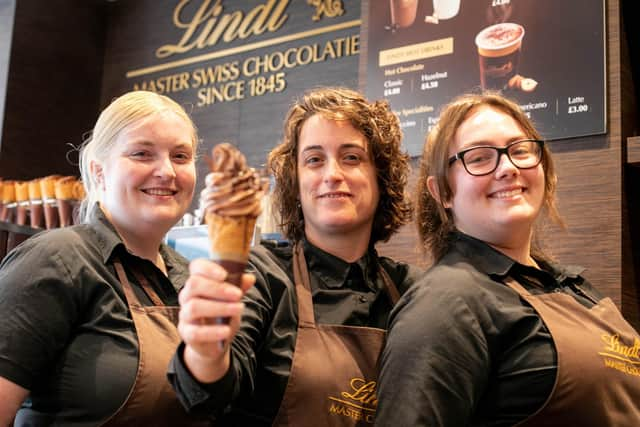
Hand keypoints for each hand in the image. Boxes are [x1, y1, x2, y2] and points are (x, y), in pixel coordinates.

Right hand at [178, 258, 254, 382]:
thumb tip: (250, 278)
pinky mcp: (187, 333)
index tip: (224, 274)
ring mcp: (185, 315)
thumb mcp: (232, 299)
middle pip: (194, 284)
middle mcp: (187, 295)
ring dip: (220, 307)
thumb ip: (238, 287)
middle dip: (218, 288)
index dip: (208, 268)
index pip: (196, 267)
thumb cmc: (222, 314)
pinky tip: (226, 331)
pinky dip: (212, 331)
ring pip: (194, 307)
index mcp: (199, 282)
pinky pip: (195, 332)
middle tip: (238, 294)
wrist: (215, 341)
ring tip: (238, 309)